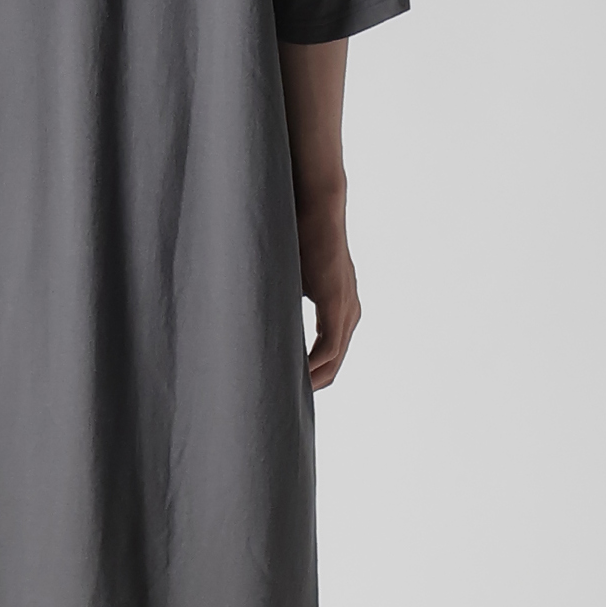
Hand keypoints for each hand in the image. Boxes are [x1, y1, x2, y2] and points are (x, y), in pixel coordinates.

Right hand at [296, 198, 359, 391]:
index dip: (310, 373)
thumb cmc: (299, 235)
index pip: (329, 354)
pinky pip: (330, 349)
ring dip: (311, 380)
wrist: (316, 206)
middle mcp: (349, 312)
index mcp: (339, 307)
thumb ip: (281, 300)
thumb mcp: (290, 278)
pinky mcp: (338, 303)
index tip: (285, 386)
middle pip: (334, 365)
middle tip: (280, 400)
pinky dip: (313, 366)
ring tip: (284, 394)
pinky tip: (295, 376)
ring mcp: (347, 309)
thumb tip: (256, 316)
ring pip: (333, 361)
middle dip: (310, 384)